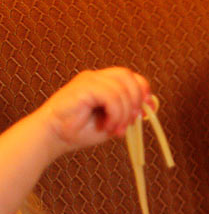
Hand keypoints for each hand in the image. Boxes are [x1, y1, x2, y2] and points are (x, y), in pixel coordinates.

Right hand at [35, 67, 151, 155]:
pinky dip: (115, 114)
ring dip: (124, 114)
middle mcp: (97, 77)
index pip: (131, 77)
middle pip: (129, 77)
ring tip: (115, 129)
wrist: (55, 136)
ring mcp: (89, 80)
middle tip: (130, 122)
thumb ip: (129, 113)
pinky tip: (107, 125)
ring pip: (121, 89)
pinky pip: (110, 96)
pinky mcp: (83, 86)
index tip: (149, 109)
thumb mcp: (113, 122)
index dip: (143, 90)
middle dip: (136, 101)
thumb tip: (149, 108)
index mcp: (104, 83)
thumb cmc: (81, 130)